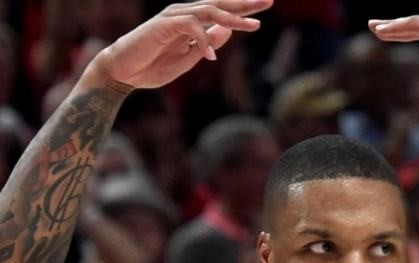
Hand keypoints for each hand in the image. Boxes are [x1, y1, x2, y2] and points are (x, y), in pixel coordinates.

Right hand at [93, 0, 272, 89]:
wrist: (124, 72)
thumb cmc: (154, 66)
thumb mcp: (189, 58)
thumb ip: (207, 44)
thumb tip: (226, 31)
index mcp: (192, 22)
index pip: (221, 13)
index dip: (243, 10)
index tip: (265, 7)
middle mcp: (184, 14)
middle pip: (219, 5)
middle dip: (244, 4)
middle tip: (268, 1)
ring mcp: (173, 18)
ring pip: (208, 12)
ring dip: (231, 19)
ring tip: (252, 26)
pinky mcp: (163, 25)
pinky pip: (189, 27)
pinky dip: (202, 40)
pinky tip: (210, 56)